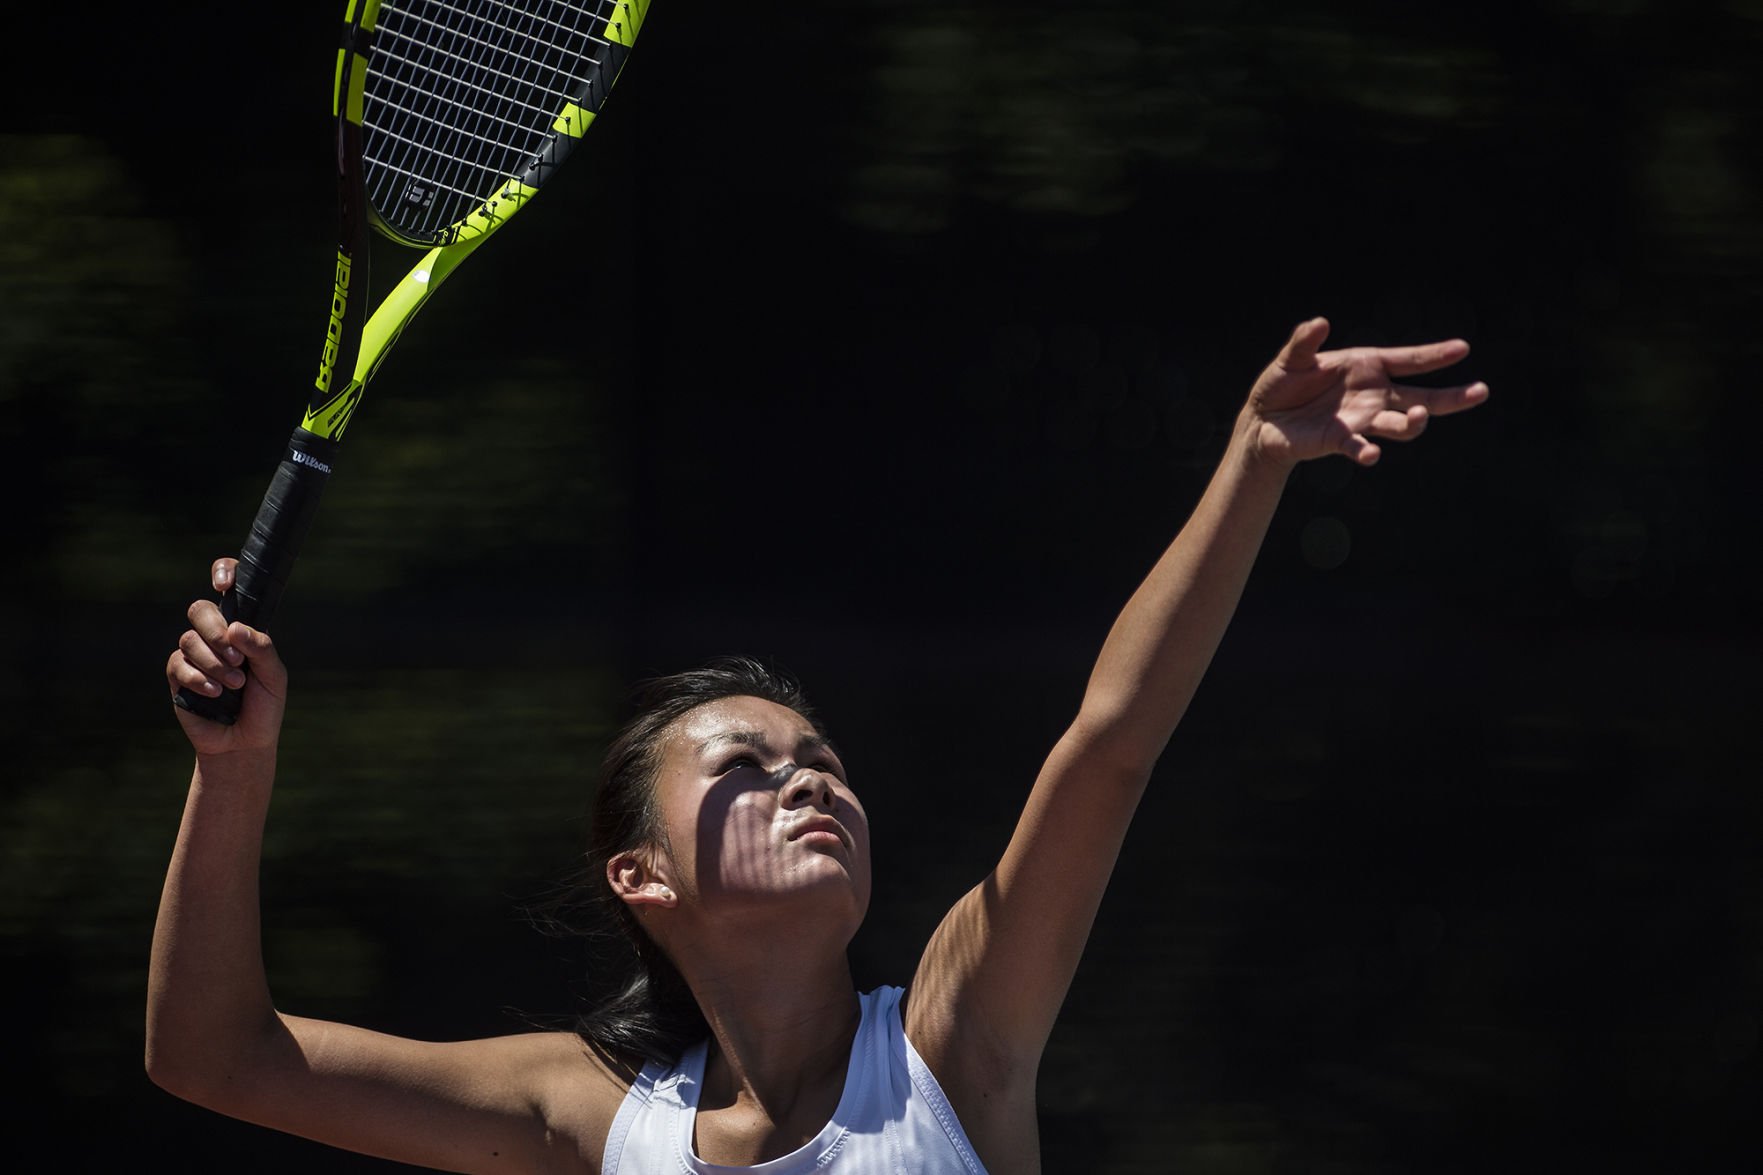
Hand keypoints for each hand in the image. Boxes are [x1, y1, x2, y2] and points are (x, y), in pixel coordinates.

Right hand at [166, 558, 287, 756]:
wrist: (245, 743)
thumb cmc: (264, 706)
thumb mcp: (274, 676)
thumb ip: (261, 648)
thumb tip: (235, 628)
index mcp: (242, 629)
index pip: (230, 588)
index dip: (222, 572)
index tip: (222, 583)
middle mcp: (215, 636)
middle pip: (199, 609)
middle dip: (214, 630)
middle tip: (236, 656)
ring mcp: (194, 655)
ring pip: (189, 639)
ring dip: (213, 663)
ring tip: (234, 684)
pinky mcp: (177, 676)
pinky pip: (177, 664)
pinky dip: (198, 678)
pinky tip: (215, 693)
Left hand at [1244, 317, 1488, 467]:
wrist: (1262, 420)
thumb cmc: (1281, 383)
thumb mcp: (1292, 358)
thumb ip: (1305, 342)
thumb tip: (1320, 323)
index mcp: (1367, 367)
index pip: (1409, 360)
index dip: (1435, 355)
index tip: (1463, 348)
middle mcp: (1373, 394)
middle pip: (1422, 397)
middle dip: (1452, 397)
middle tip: (1480, 391)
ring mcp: (1362, 420)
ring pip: (1401, 424)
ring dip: (1413, 423)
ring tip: (1418, 418)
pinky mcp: (1342, 442)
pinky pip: (1360, 448)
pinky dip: (1366, 452)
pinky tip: (1370, 455)